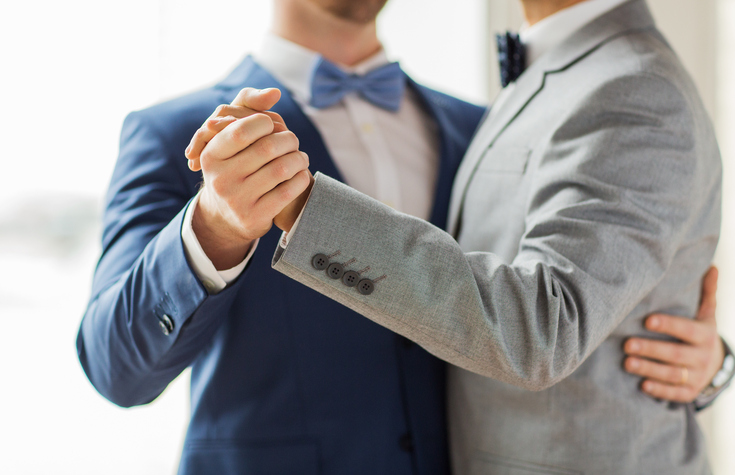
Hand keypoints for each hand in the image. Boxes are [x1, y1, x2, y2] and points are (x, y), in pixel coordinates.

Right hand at [189, 89, 310, 268]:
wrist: (228, 217)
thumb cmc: (235, 166)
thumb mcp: (231, 139)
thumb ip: (248, 107)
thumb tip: (274, 92)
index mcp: (210, 155)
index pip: (241, 131)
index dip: (264, 123)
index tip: (272, 125)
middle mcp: (220, 178)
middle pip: (266, 148)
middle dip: (288, 140)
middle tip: (294, 140)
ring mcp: (237, 200)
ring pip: (281, 169)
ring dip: (298, 159)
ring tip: (301, 157)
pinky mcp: (254, 217)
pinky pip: (287, 192)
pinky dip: (300, 179)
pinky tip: (301, 175)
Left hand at [624, 266, 722, 401]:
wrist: (715, 366)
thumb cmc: (700, 333)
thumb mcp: (706, 314)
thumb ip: (706, 293)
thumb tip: (711, 266)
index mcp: (705, 334)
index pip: (687, 329)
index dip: (669, 325)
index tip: (647, 320)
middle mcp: (703, 357)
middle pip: (676, 354)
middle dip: (651, 349)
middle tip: (627, 344)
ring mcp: (698, 377)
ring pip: (673, 375)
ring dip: (649, 369)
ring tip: (627, 363)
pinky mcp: (689, 393)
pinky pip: (675, 394)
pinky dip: (659, 390)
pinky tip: (642, 385)